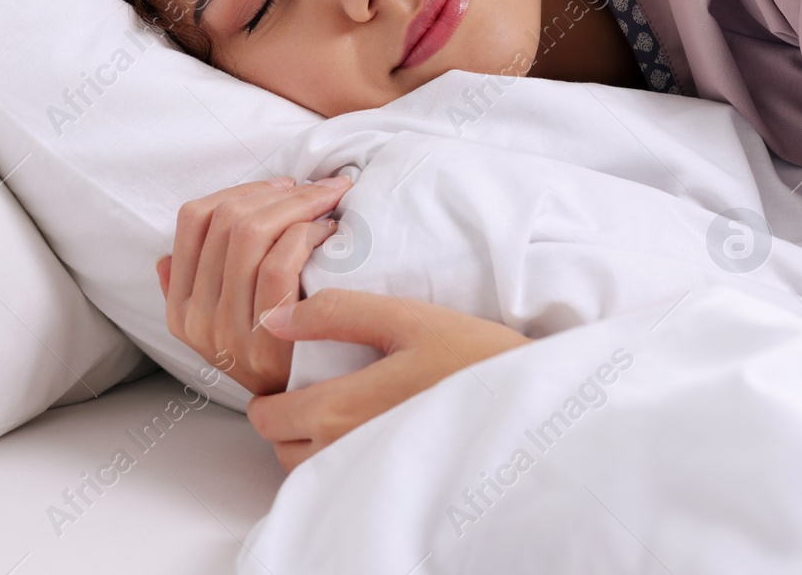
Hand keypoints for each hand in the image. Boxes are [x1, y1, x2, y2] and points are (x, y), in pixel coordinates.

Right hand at [155, 175, 350, 395]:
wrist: (307, 407)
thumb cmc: (277, 348)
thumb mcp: (223, 323)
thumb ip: (194, 288)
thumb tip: (166, 255)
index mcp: (181, 305)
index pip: (193, 220)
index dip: (242, 190)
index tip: (283, 186)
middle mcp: (196, 317)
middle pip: (226, 221)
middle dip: (279, 192)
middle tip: (318, 187)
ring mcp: (228, 331)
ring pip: (251, 234)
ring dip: (298, 206)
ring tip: (327, 206)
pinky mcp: (266, 339)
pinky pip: (278, 264)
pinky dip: (305, 235)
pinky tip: (328, 234)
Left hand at [247, 288, 530, 470]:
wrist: (533, 405)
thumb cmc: (476, 357)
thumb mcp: (408, 318)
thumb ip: (337, 313)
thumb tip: (274, 317)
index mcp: (339, 411)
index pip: (268, 418)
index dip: (269, 394)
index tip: (293, 373)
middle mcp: (346, 454)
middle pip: (282, 449)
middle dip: (289, 420)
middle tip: (320, 386)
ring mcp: (369, 478)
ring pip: (310, 472)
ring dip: (314, 444)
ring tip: (349, 408)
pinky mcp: (395, 489)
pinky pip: (344, 484)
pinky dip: (343, 463)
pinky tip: (374, 431)